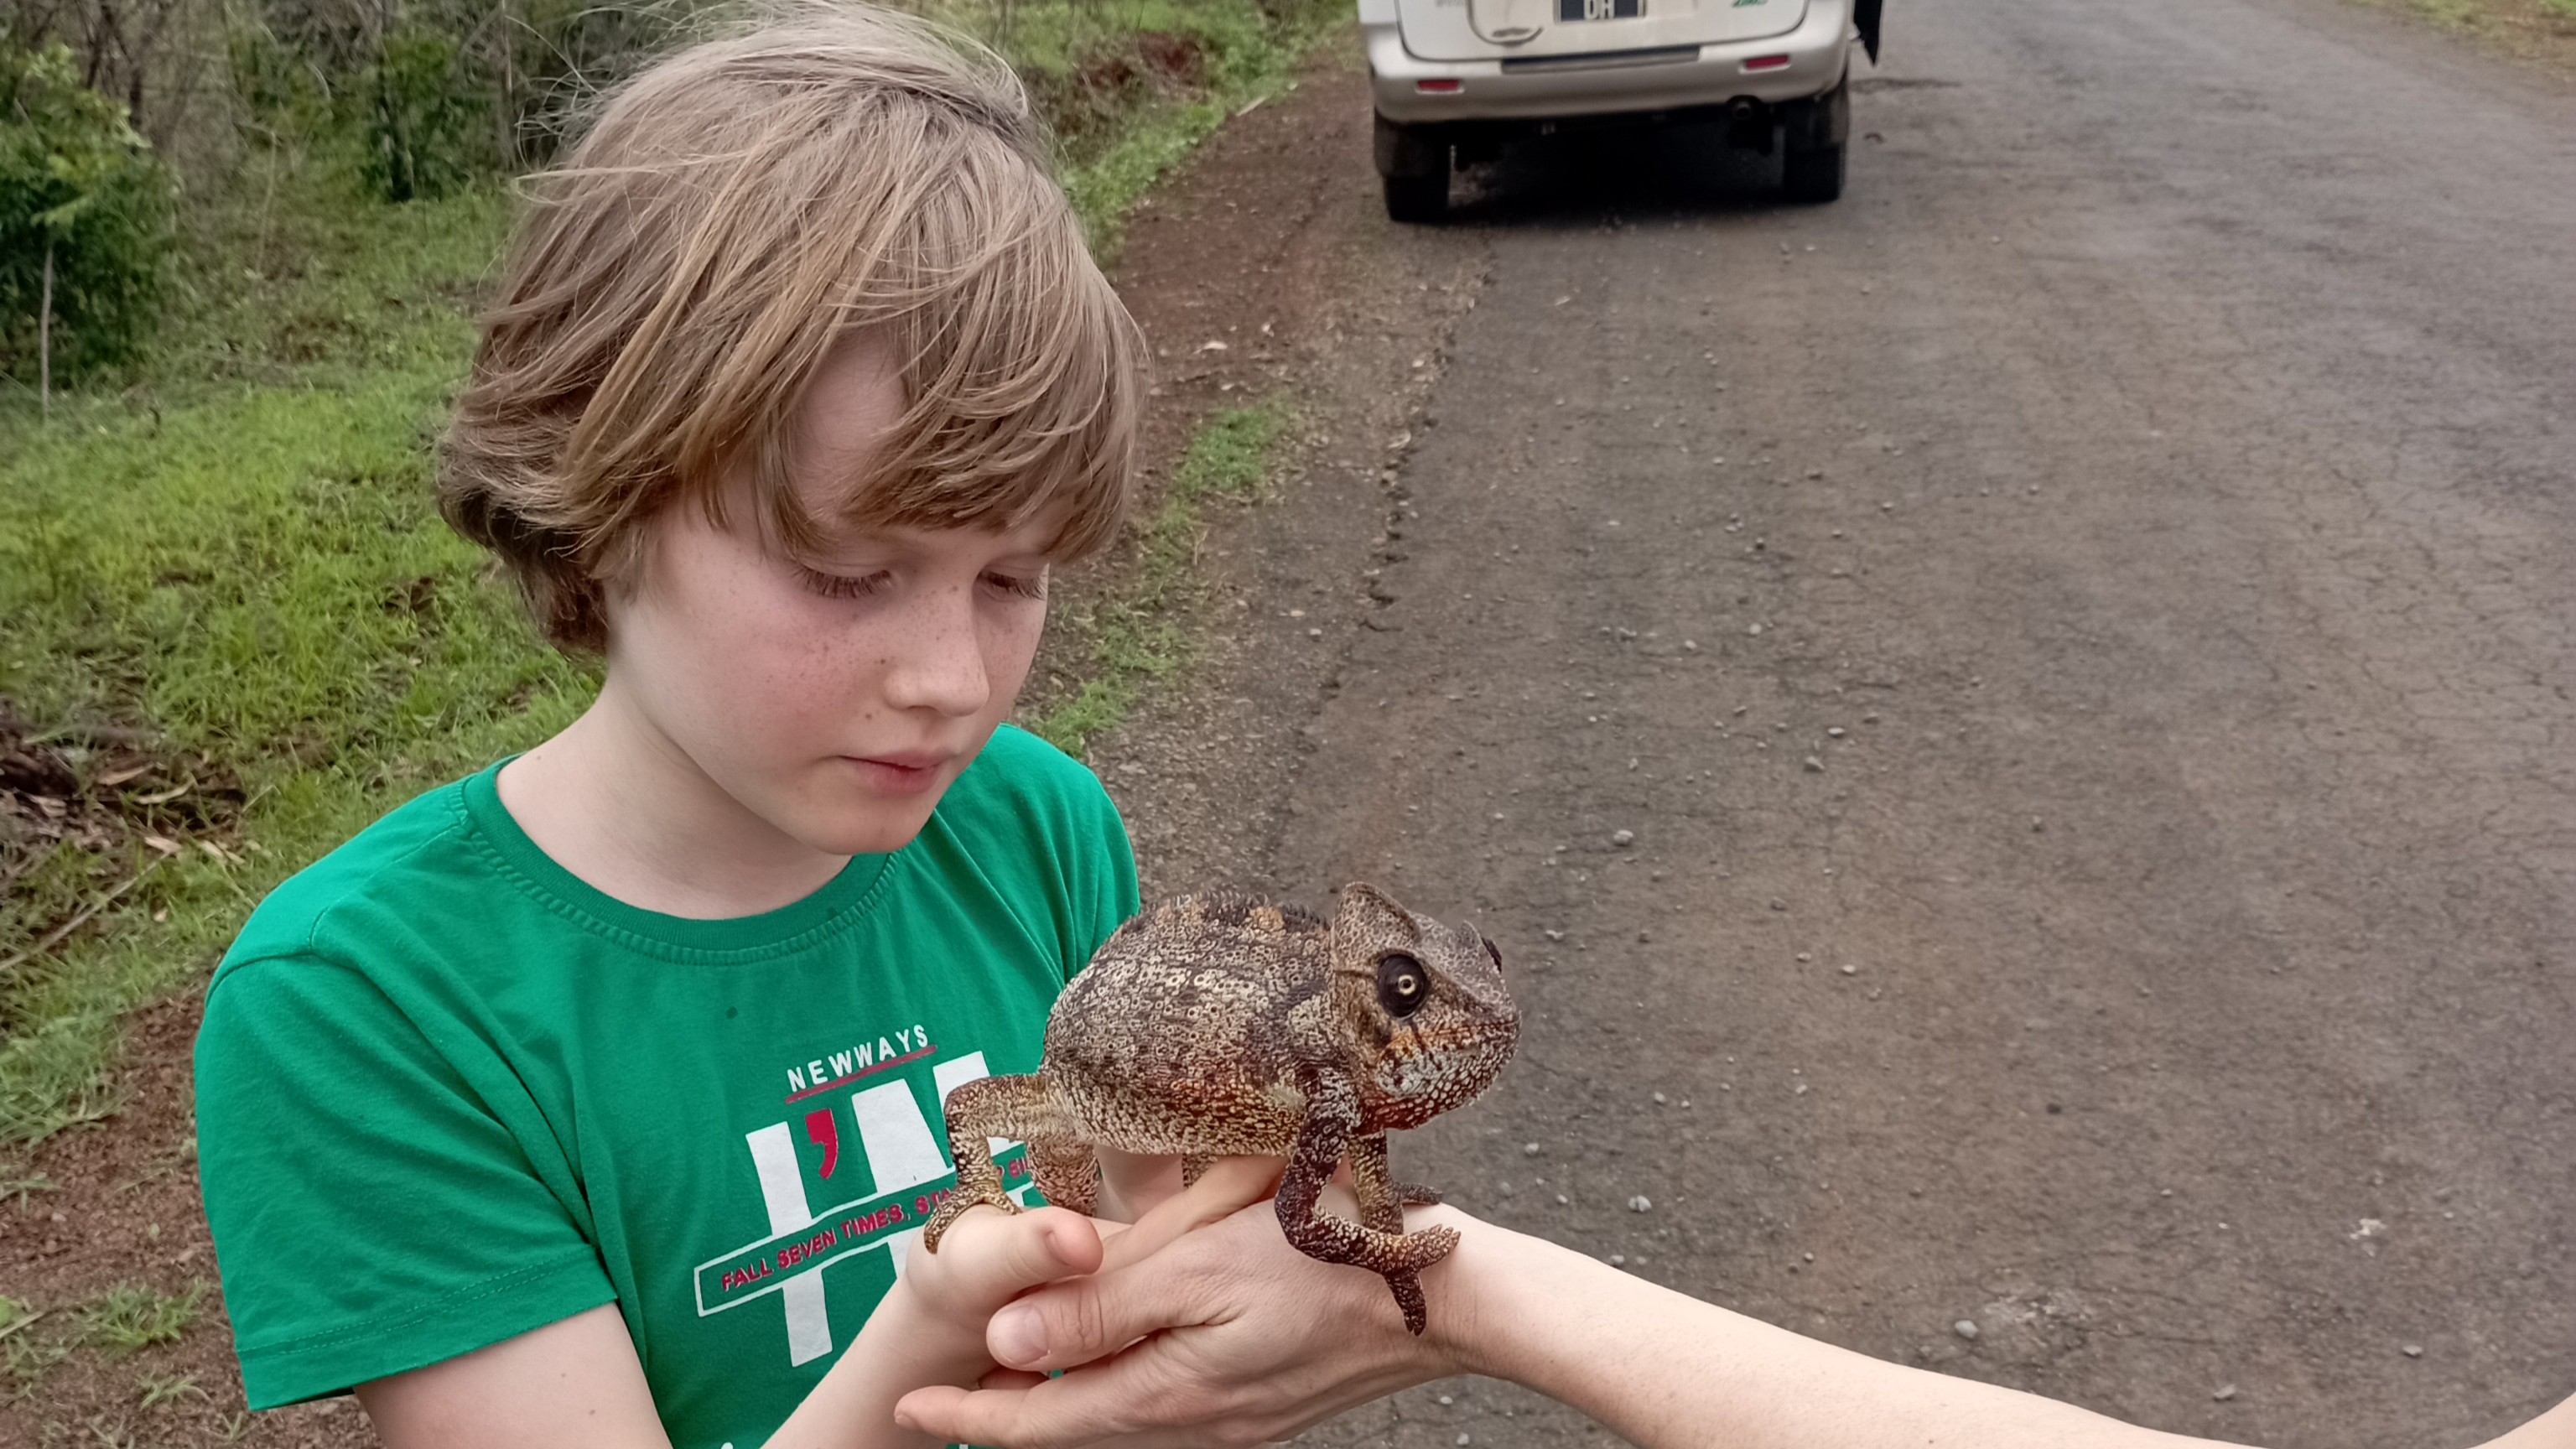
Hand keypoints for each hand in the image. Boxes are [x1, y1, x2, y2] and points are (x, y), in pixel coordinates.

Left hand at [893, 1158, 1467, 1447]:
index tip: (905, 1413)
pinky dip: (1115, 1381)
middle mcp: (1189, 1420)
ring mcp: (1228, 1416)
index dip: (965, 1417)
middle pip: (1070, 1426)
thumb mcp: (1198, 1267)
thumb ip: (1098, 1308)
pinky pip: (1161, 1399)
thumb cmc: (1326, 1260)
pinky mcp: (1257, 1400)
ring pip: (1115, 1414)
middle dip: (1004, 1412)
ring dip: (1060, 1394)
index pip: (1037, 1422)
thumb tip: (1004, 1342)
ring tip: (1010, 1372)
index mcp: (1162, 1392)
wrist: (1443, 1298)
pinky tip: (1112, 1350)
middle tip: (942, 1393)